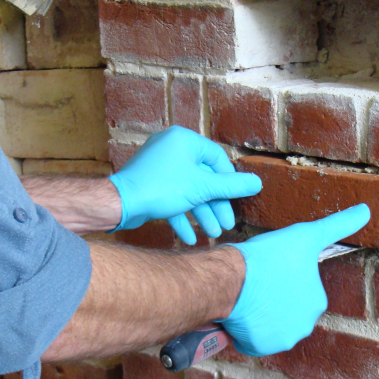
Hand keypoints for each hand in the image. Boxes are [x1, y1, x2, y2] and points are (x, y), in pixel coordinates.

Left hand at [109, 126, 261, 244]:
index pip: (216, 157)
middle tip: (226, 224)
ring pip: (188, 191)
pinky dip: (182, 216)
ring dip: (201, 214)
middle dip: (215, 204)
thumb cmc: (162, 187)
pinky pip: (171, 198)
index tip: (235, 199)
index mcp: (184, 140)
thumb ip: (231, 186)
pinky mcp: (150, 185)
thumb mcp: (203, 188)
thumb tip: (257, 183)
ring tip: (213, 234)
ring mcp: (159, 167)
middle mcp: (171, 149)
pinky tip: (190, 238)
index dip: (228, 181)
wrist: (121, 203)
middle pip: (203, 177)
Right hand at [219, 204, 370, 355]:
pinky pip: (252, 340)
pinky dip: (246, 331)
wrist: (232, 279)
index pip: (299, 292)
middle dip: (273, 301)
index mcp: (317, 301)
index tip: (269, 270)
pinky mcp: (259, 348)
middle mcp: (305, 325)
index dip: (282, 280)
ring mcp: (282, 339)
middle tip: (257, 283)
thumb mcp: (305, 235)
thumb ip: (337, 225)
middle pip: (286, 311)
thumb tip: (366, 211)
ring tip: (246, 296)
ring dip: (260, 316)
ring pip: (269, 326)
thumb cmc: (268, 257)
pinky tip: (240, 313)